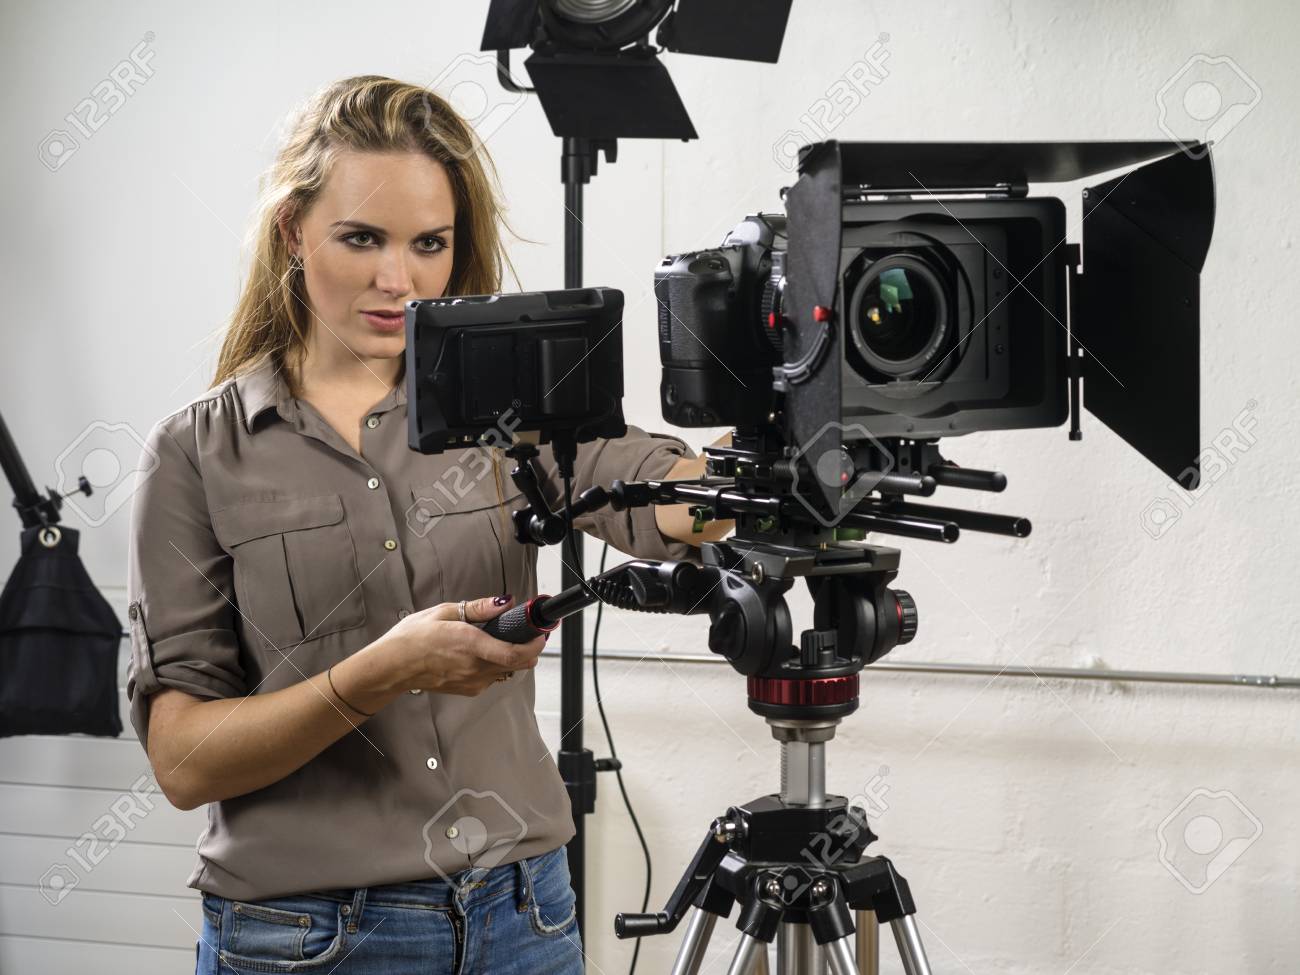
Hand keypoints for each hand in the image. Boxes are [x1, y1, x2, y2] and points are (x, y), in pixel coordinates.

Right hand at [382, 596, 546, 696]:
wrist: (392, 666)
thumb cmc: (413, 637)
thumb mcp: (444, 612)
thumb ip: (478, 609)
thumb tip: (504, 602)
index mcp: (470, 645)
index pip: (515, 653)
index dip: (534, 645)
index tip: (541, 633)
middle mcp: (474, 667)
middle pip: (518, 664)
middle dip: (529, 649)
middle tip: (527, 634)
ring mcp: (472, 682)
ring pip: (506, 671)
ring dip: (512, 657)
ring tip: (501, 640)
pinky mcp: (467, 690)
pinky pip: (492, 678)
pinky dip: (495, 665)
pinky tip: (482, 653)